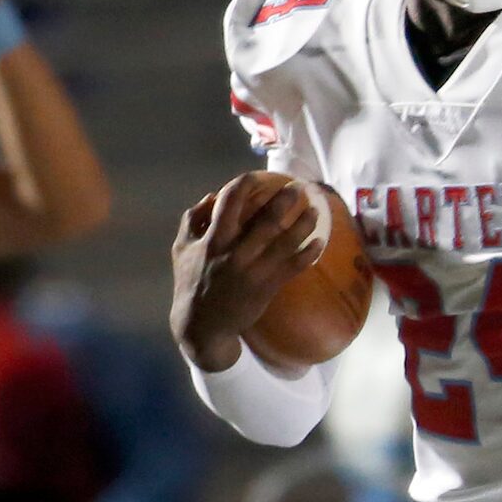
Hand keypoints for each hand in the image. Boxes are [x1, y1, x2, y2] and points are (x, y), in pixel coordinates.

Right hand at [169, 172, 321, 372]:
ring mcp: (254, 271)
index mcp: (213, 239)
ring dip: (304, 223)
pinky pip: (294, 267)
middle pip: (266, 219)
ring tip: (316, 210)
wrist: (202, 325)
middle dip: (285, 199)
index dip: (247, 183)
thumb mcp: (181, 249)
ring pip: (286, 242)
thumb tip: (212, 195)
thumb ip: (193, 219)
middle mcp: (236, 252)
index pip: (231, 201)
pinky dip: (309, 253)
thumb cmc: (191, 282)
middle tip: (299, 187)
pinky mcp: (267, 287)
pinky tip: (320, 241)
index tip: (259, 176)